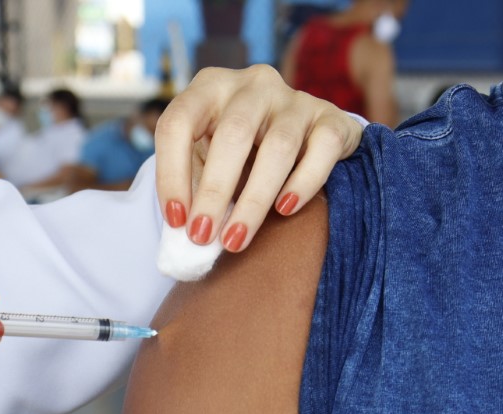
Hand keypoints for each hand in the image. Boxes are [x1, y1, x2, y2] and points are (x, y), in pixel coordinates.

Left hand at [155, 64, 363, 252]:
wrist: (301, 138)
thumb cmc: (241, 155)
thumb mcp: (207, 158)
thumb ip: (194, 186)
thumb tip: (181, 236)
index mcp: (209, 86)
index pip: (179, 122)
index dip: (171, 173)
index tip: (175, 220)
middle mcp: (252, 84)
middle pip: (233, 135)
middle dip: (213, 191)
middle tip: (202, 236)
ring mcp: (295, 98)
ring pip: (278, 146)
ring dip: (254, 200)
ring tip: (236, 239)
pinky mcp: (331, 117)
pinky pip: (322, 148)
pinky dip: (304, 182)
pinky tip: (285, 209)